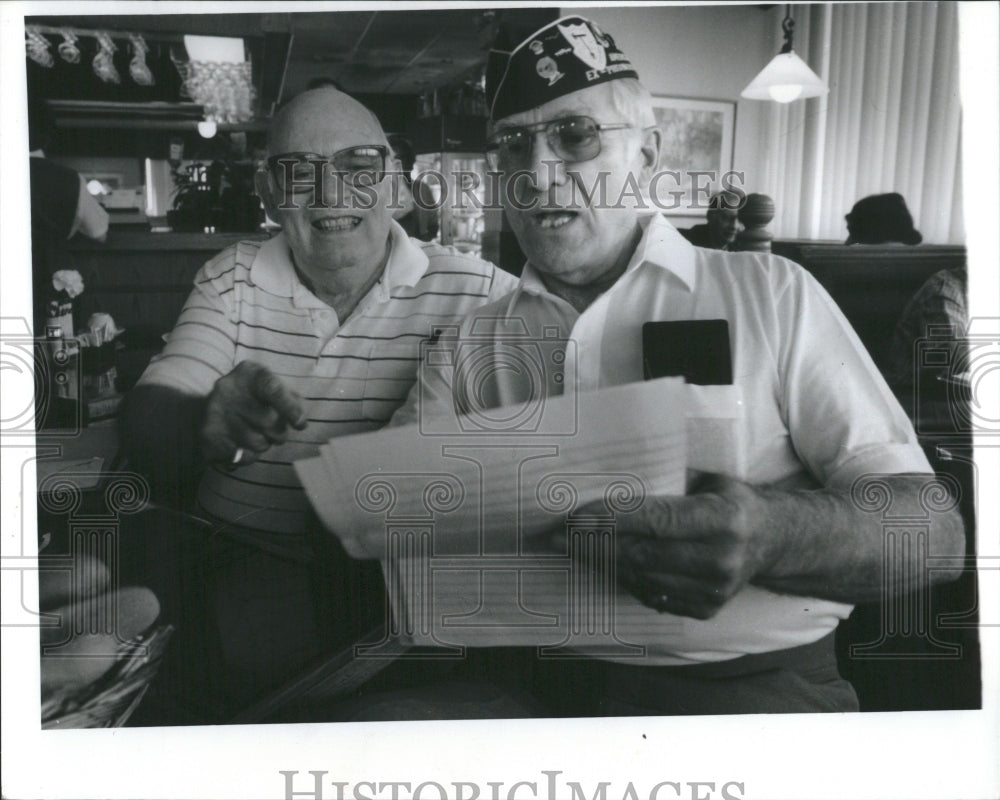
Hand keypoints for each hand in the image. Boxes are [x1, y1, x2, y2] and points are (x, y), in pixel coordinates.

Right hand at [200, 361, 307, 466]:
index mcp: (248, 373)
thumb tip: (299, 422)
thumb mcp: (276, 389)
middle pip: (268, 421)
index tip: (300, 424)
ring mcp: (215, 411)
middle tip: (277, 431)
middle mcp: (227, 388)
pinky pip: (242, 456)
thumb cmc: (256, 397)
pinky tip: (245, 445)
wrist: (218, 406)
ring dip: (266, 444)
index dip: (290, 408)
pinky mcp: (208, 434)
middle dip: (280, 431)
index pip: (272, 389)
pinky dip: (250, 455)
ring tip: (259, 435)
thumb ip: (293, 401)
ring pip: (257, 442)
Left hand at [576, 474, 772, 619]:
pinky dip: (624, 577)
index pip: (656, 520)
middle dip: (594, 543)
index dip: (613, 519)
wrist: (776, 541)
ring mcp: (714, 591)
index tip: (576, 516)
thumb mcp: (712, 479)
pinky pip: (652, 595)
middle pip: (641, 554)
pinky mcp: (706, 609)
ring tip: (572, 547)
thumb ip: (672, 479)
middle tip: (557, 534)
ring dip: (602, 562)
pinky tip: (603, 562)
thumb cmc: (733, 501)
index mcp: (723, 519)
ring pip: (641, 578)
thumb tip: (614, 473)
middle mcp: (720, 559)